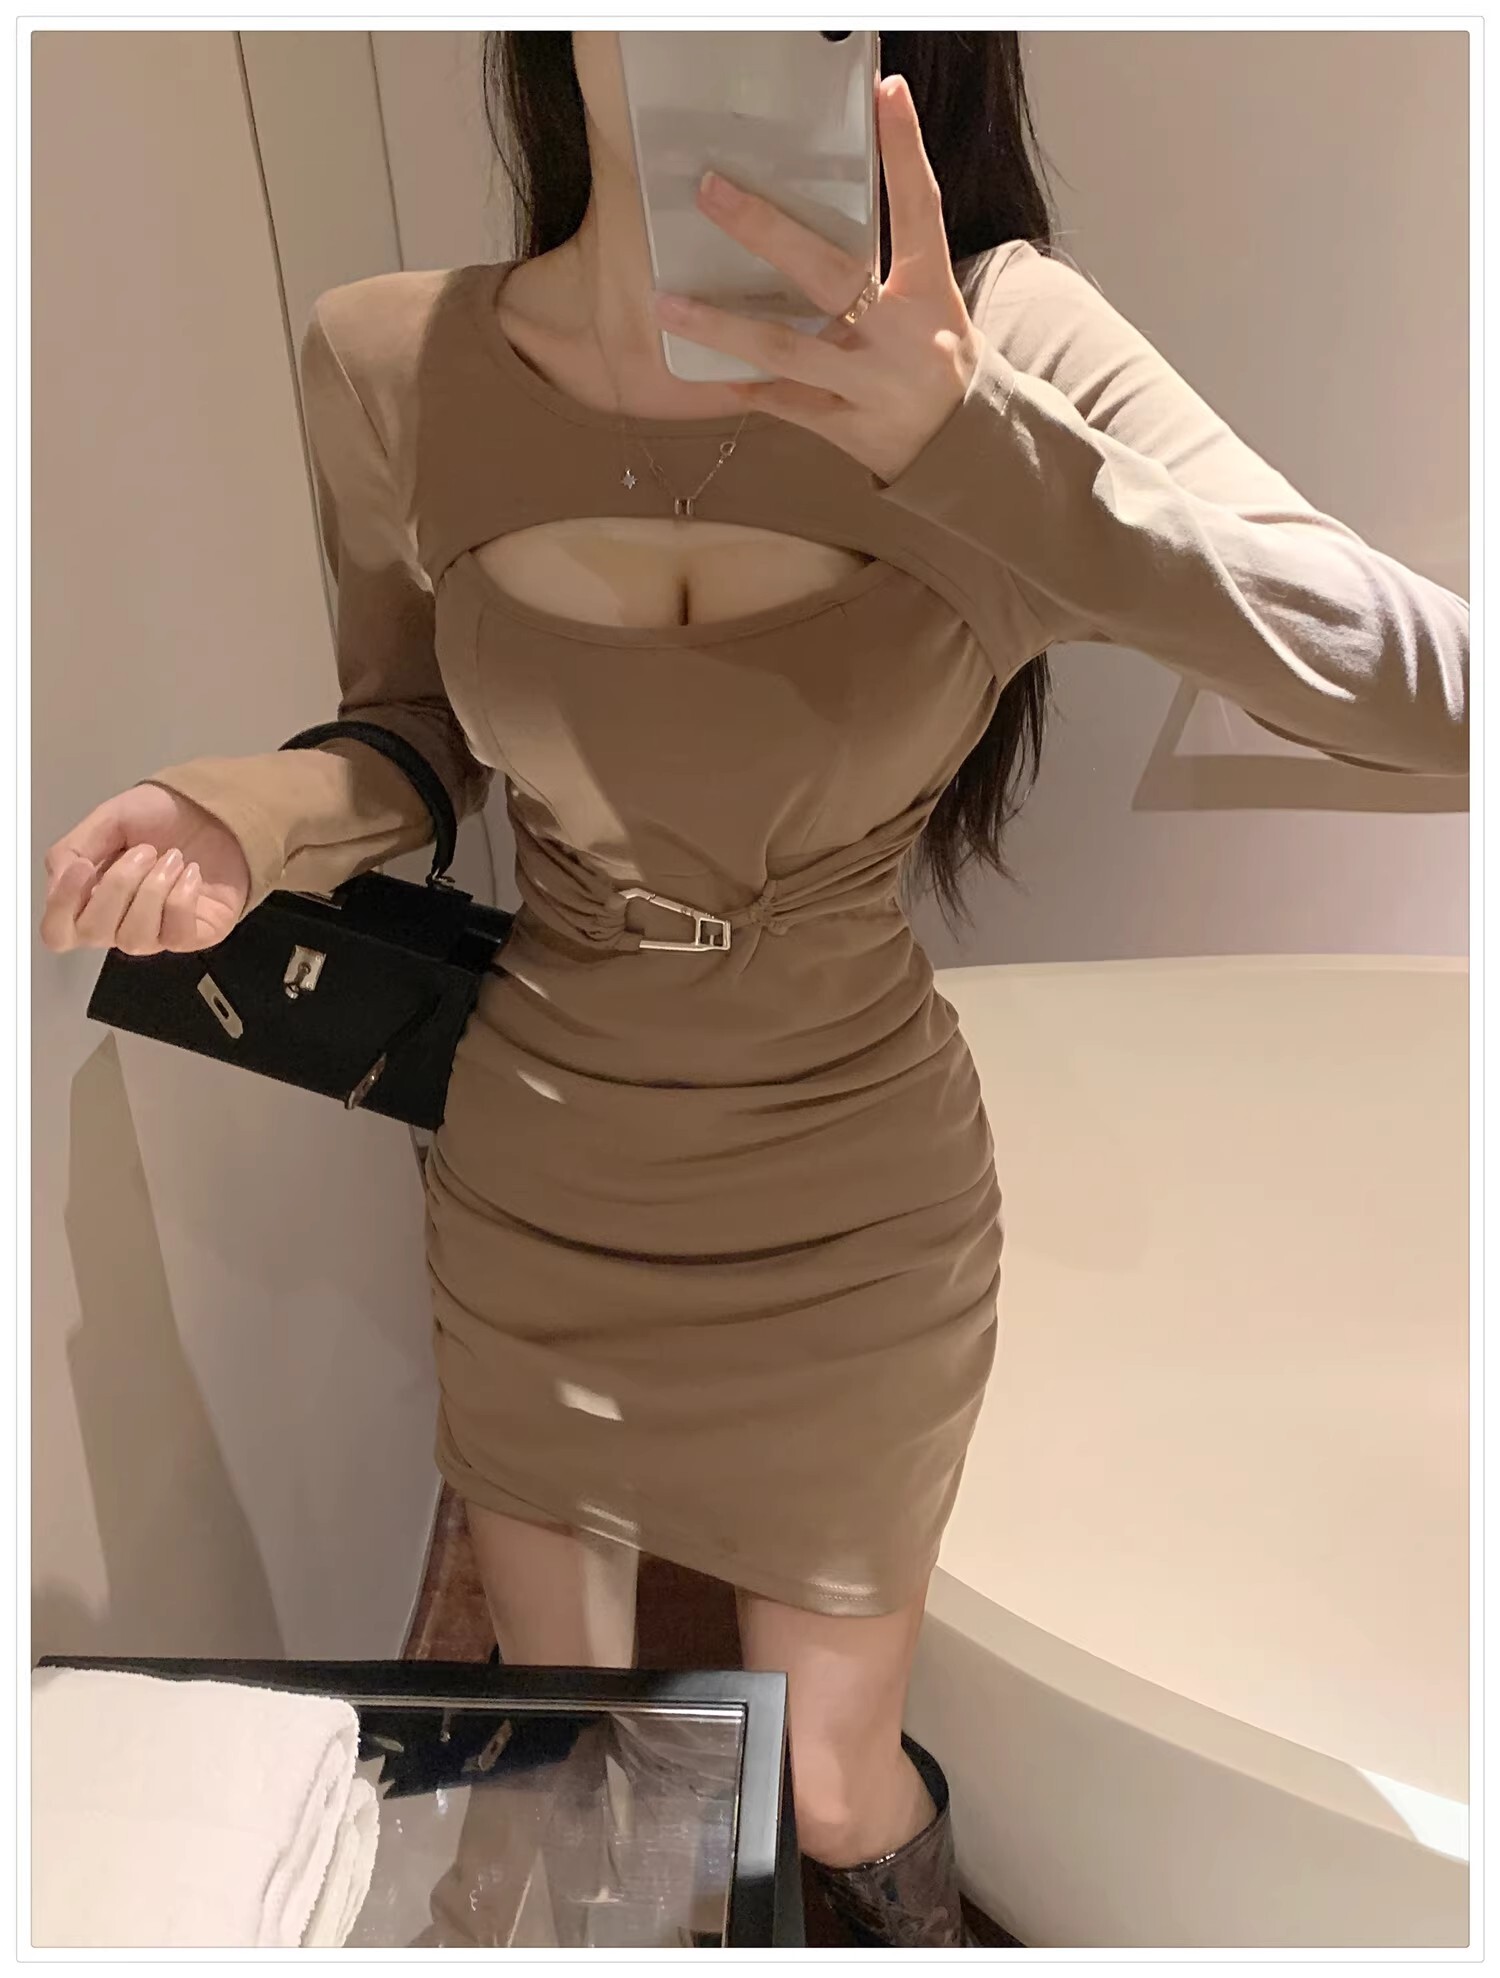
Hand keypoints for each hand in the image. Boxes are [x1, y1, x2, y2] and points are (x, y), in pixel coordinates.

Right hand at [41, 785, 249, 955]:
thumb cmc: (162, 817)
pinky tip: (191, 874)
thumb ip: (72, 849)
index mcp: (90, 897)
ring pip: (134, 938)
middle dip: (119, 884)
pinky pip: (177, 937)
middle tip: (145, 850)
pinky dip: (182, 899)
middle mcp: (119, 922)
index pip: (58, 931)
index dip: (64, 905)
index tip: (84, 867)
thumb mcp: (107, 819)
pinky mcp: (193, 936)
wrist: (215, 810)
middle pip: (94, 933)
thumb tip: (59, 880)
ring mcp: (156, 933)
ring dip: (153, 890)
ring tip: (173, 858)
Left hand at [651, 72, 983, 484]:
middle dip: (766, 229)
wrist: (966, 451)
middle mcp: (902, 335)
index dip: (905, 151)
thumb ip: (888, 260)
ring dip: (723, 326)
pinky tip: (708, 371)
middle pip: (829, 272)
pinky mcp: (848, 428)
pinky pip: (786, 403)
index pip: (920, 209)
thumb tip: (818, 206)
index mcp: (931, 292)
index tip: (886, 94)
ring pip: (787, 348)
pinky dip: (747, 387)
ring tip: (668, 304)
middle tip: (712, 190)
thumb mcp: (932, 303)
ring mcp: (872, 385)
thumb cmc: (937, 360)